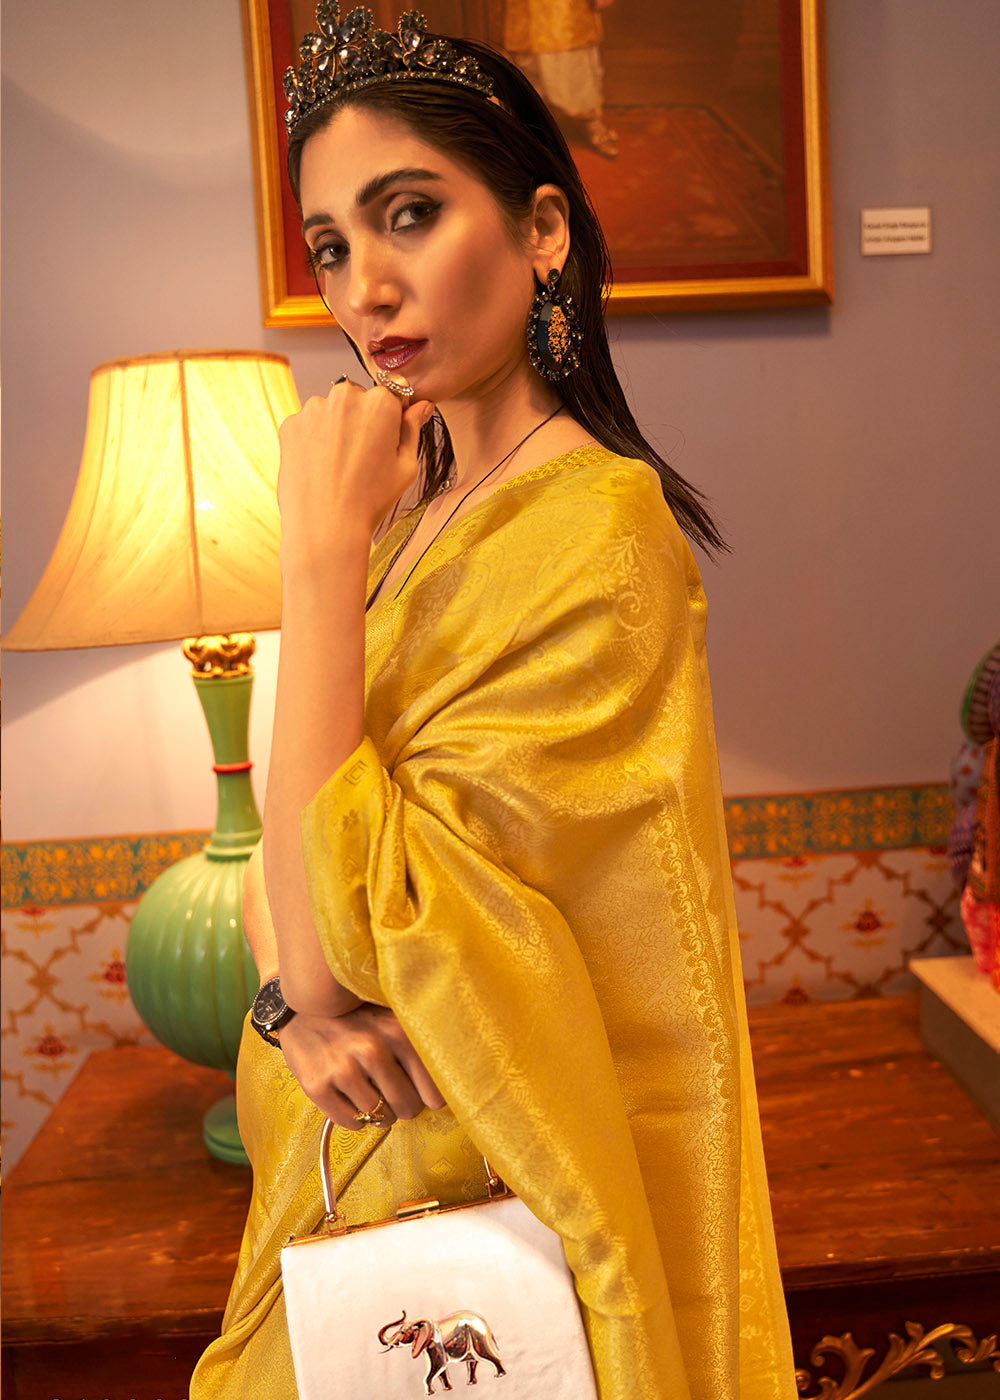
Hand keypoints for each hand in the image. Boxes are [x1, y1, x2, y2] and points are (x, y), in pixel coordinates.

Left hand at [277, 379, 433, 567]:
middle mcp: (345, 395)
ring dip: (335, 428)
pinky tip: (320, 468)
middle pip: (359, 399)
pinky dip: (313, 441)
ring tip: (338, 466)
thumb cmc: (370, 501)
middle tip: (362, 458)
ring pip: (330, 411)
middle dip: (362, 419)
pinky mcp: (291, 424)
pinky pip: (307, 425)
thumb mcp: (405, 466)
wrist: (326, 528)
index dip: (392, 415)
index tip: (387, 436)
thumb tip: (421, 406)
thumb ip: (412, 429)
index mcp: (380, 402)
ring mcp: (314, 408)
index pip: (392, 392)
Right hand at [277, 1002, 445, 1129]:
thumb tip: (450, 1087)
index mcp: (398, 1031)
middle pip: (409, 1107)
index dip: (431, 1098)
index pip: (435, 1089)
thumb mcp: (391, 1020)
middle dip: (404, 1107)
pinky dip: (356, 1120)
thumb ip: (419, 1046)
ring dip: (380, 1115)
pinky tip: (351, 1100)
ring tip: (372, 1097)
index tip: (425, 1095)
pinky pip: (352, 1123)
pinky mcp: (317, 1085)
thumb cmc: (357, 1020)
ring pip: (381, 1117)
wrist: (301, 1010)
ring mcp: (343, 1068)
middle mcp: (372, 1049)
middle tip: (394, 1096)